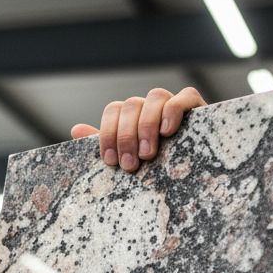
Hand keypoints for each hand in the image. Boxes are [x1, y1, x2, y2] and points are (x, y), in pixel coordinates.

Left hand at [71, 86, 206, 171]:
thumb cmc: (156, 169)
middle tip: (131, 165)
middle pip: (131, 105)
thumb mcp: (128, 160)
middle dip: (126, 136)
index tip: (110, 160)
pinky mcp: (196, 107)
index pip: (113, 110)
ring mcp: (172, 103)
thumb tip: (76, 130)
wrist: (194, 175)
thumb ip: (106, 145)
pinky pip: (184, 96)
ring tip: (148, 153)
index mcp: (131, 116)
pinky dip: (174, 111)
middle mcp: (149, 106)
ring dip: (147, 125)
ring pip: (155, 97)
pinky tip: (167, 131)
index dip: (108, 133)